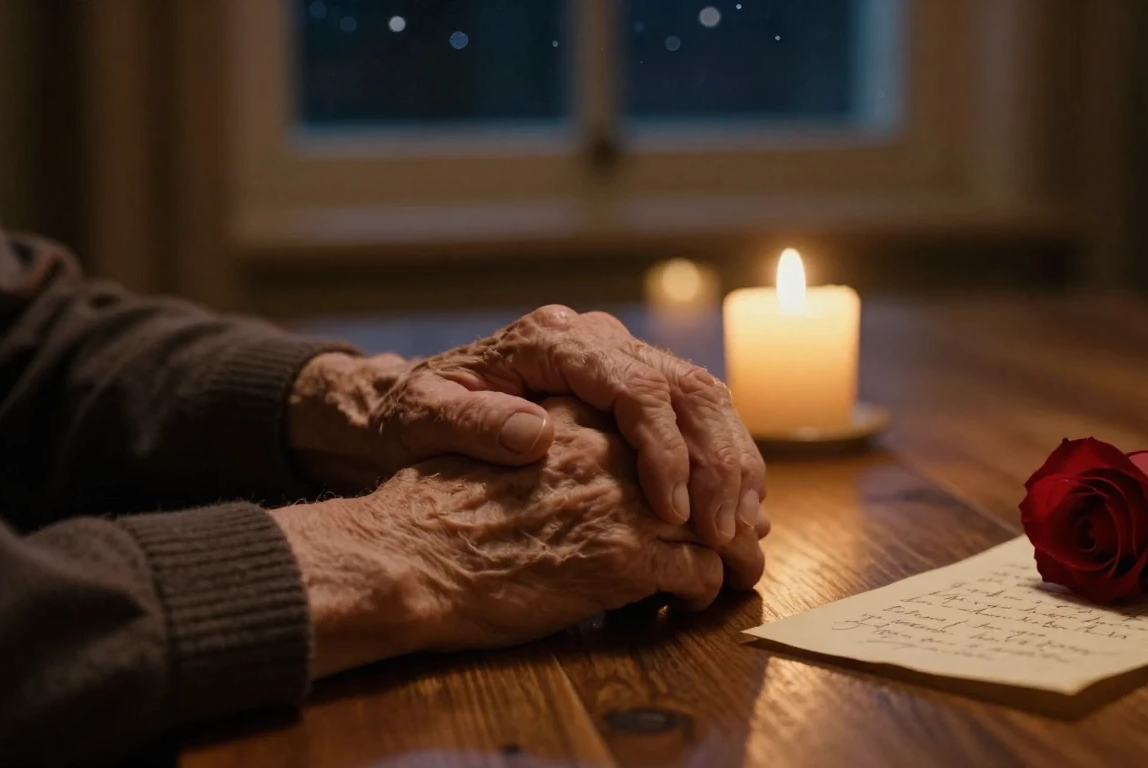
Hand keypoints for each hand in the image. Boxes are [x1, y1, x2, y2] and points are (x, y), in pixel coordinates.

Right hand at [273, 398, 765, 678]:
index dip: (697, 455)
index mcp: (575, 412)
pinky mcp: (622, 558)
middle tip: (744, 531)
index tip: (708, 483)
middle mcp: (606, 448)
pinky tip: (690, 599)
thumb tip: (565, 446)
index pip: (665, 422)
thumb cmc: (432, 510)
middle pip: (703, 466)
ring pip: (716, 523)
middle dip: (732, 501)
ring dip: (734, 551)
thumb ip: (542, 434)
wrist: (404, 559)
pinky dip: (705, 589)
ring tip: (737, 569)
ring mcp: (619, 501)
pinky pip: (697, 572)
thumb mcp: (489, 442)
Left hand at [287, 306, 767, 546]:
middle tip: (726, 533)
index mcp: (551, 341)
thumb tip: (536, 434)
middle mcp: (596, 339)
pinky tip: (730, 511)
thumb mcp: (422, 419)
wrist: (406, 402)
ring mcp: (619, 360)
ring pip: (704, 399)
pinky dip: (720, 464)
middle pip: (686, 387)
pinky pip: (694, 418)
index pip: (633, 385)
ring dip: (731, 465)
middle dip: (716, 462)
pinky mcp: (631, 389)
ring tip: (742, 530)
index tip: (672, 512)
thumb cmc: (411, 415)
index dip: (663, 449)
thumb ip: (473, 424)